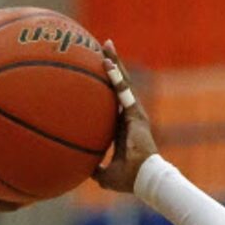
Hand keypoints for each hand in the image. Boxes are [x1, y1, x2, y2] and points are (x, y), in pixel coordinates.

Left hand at [93, 42, 157, 192]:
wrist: (144, 180)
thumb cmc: (128, 180)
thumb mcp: (105, 175)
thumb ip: (95, 169)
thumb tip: (80, 169)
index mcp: (122, 127)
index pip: (113, 100)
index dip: (107, 85)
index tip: (97, 71)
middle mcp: (129, 115)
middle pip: (118, 84)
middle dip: (111, 65)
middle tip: (102, 48)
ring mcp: (134, 112)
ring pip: (122, 81)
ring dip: (114, 63)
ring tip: (105, 44)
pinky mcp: (136, 113)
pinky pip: (124, 91)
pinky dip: (115, 77)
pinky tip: (106, 63)